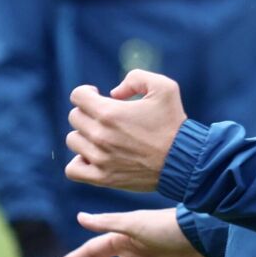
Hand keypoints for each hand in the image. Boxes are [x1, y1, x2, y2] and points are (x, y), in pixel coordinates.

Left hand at [65, 71, 187, 192]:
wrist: (182, 160)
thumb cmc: (173, 123)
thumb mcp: (164, 87)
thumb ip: (136, 78)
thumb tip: (114, 92)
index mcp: (109, 113)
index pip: (77, 96)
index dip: (87, 92)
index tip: (98, 96)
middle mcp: (100, 135)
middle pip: (75, 117)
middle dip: (89, 112)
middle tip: (106, 117)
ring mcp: (99, 159)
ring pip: (73, 140)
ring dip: (85, 135)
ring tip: (102, 137)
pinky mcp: (103, 178)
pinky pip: (73, 169)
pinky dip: (79, 161)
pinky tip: (92, 156)